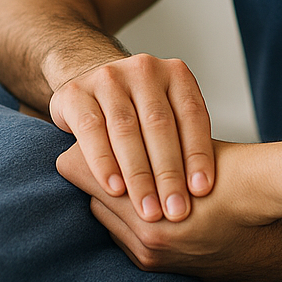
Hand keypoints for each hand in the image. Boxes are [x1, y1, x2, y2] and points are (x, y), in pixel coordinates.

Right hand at [48, 52, 214, 222]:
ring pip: (126, 129)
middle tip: (175, 212)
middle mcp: (143, 69)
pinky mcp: (75, 93)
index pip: (191, 115)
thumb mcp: (171, 116)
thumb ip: (184, 140)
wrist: (92, 87)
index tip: (201, 191)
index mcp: (175, 73)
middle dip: (168, 173)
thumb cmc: (141, 114)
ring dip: (139, 175)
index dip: (198, 153)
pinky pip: (92, 131)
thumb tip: (206, 191)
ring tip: (148, 211)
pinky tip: (115, 190)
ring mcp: (107, 78)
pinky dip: (104, 163)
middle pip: (159, 124)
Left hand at [57, 138, 280, 281]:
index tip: (86, 134)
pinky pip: (123, 236)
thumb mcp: (189, 151)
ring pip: (104, 216)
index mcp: (151, 217)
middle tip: (94, 145)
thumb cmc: (237, 180)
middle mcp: (147, 244)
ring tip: (117, 168)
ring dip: (109, 196)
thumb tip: (110, 126)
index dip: (86, 153)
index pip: (86, 178)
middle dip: (95, 174)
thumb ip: (151, 143)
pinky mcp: (161, 269)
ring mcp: (153, 260)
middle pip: (92, 198)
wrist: (275, 233)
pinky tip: (136, 194)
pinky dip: (123, 215)